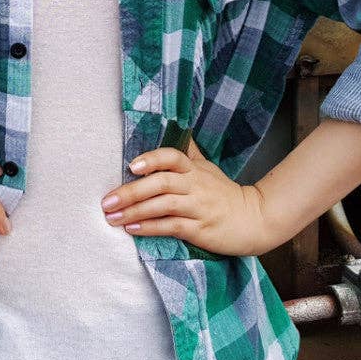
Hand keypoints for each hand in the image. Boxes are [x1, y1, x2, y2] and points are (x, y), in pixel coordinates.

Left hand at [100, 138, 270, 256]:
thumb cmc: (224, 192)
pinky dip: (150, 228)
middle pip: (161, 183)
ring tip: (112, 218)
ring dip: (135, 212)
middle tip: (107, 201)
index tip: (131, 165)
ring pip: (163, 206)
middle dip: (131, 192)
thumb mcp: (207, 168)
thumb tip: (173, 129)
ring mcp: (198, 207)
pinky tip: (133, 230)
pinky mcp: (200, 229)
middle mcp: (195, 185)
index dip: (152, 159)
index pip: (172, 156)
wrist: (253, 219)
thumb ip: (188, 153)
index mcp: (194, 169)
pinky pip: (171, 227)